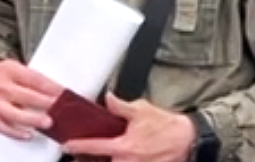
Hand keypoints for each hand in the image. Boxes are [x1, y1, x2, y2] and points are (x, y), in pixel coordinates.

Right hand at [0, 58, 64, 139]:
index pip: (34, 79)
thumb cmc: (4, 74)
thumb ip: (34, 79)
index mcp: (10, 70)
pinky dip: (16, 133)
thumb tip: (57, 91)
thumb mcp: (18, 68)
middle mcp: (0, 86)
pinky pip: (3, 127)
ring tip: (47, 123)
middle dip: (44, 103)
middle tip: (58, 108)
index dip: (50, 87)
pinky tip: (28, 135)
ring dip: (32, 120)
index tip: (63, 94)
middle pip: (24, 96)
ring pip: (13, 114)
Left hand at [62, 94, 195, 161]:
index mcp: (124, 147)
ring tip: (98, 154)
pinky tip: (119, 155)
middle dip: (88, 159)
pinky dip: (119, 159)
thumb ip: (121, 106)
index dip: (77, 147)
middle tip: (80, 153)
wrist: (187, 140)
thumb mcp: (142, 110)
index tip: (66, 146)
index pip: (94, 147)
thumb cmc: (166, 126)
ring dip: (104, 160)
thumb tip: (107, 99)